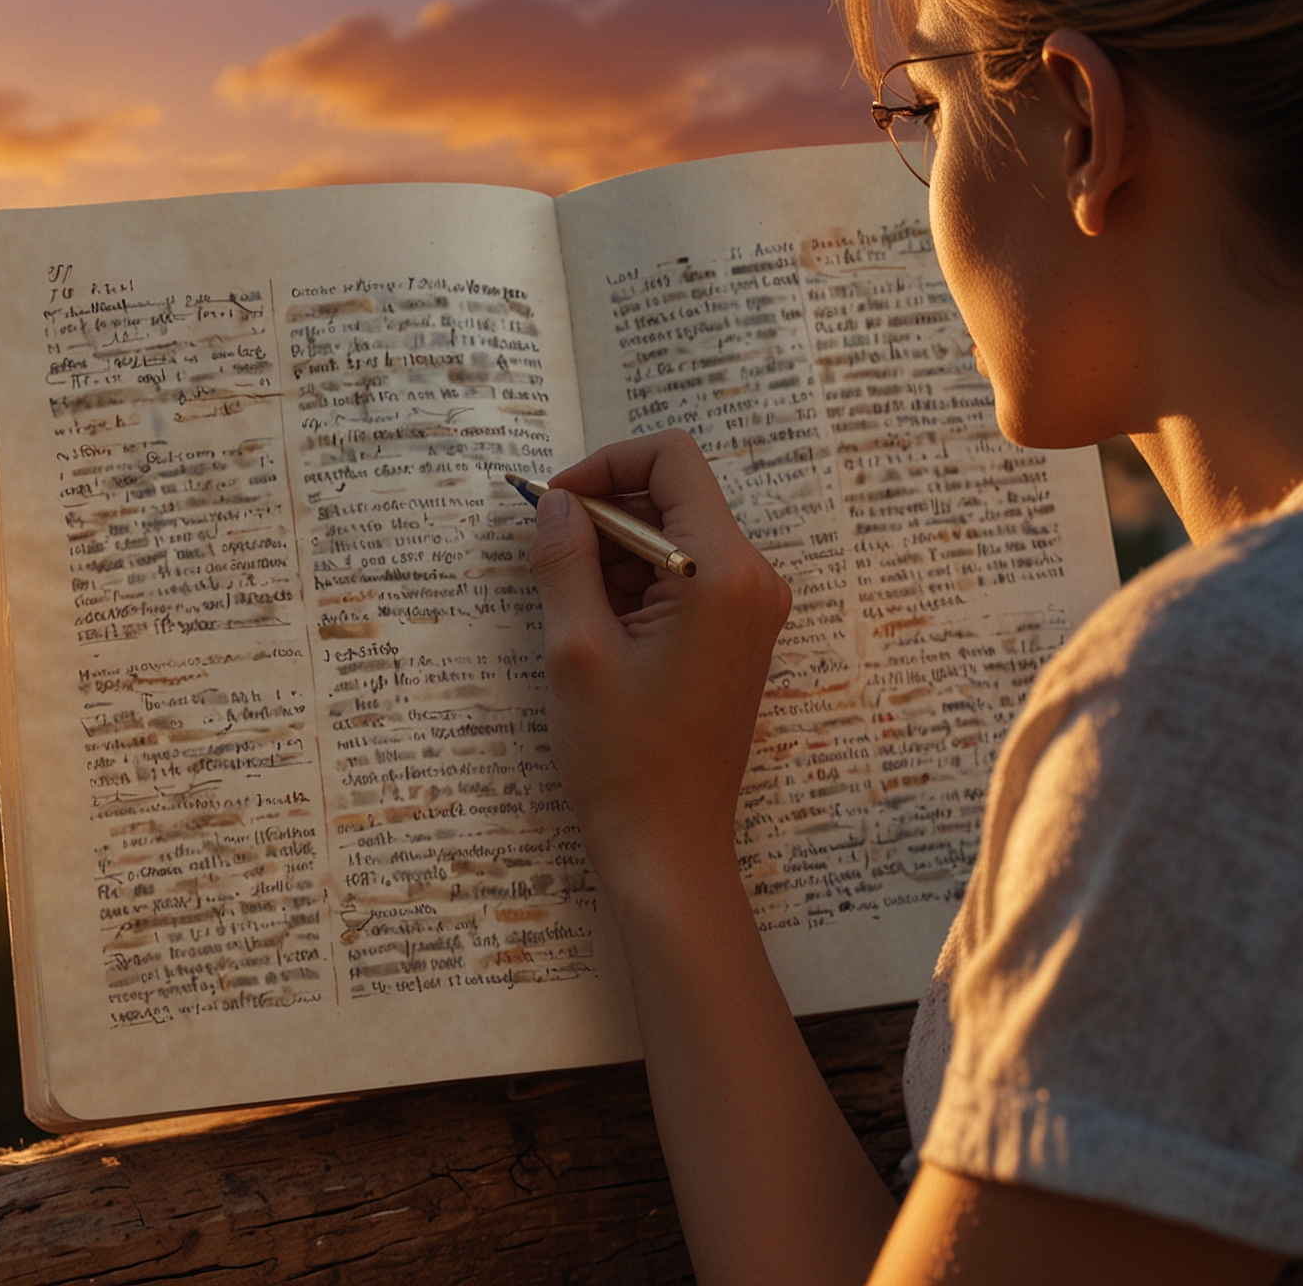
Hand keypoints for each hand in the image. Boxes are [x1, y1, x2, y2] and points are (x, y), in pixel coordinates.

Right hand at [526, 429, 790, 908]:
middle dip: (605, 514)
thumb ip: (564, 559)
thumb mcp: (575, 648)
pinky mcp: (739, 634)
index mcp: (723, 572)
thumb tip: (555, 502)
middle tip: (550, 561)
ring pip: (675, 536)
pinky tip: (601, 633)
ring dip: (616, 555)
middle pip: (675, 495)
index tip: (554, 505)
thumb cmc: (623, 757)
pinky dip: (638, 585)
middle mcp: (753, 579)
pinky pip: (687, 576)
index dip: (605, 466)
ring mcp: (752, 608)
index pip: (672, 459)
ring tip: (575, 616)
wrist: (669, 842)